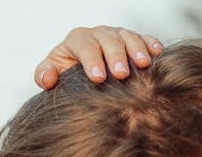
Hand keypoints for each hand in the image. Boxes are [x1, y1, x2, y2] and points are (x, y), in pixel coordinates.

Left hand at [35, 26, 163, 88]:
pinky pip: (144, 38)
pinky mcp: (133, 40)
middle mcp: (98, 34)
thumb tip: (48, 77)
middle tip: (121, 74)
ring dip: (136, 49)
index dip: (91, 60)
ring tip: (143, 64)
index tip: (97, 78)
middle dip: (115, 56)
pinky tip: (157, 53)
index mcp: (77, 40)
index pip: (84, 46)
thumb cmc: (66, 73)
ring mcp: (117, 35)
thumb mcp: (52, 73)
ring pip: (128, 36)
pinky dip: (151, 43)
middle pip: (108, 40)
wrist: (82, 73)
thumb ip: (44, 74)